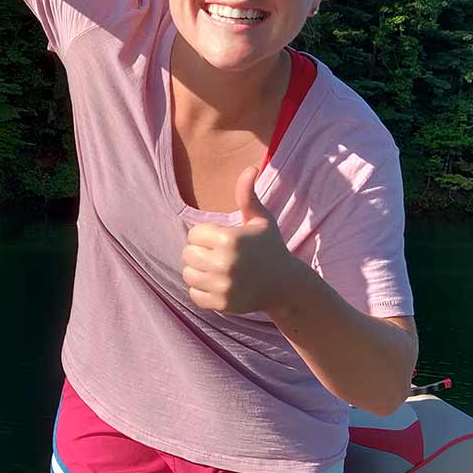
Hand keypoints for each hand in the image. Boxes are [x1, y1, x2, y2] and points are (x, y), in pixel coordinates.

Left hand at [181, 166, 294, 313]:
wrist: (286, 285)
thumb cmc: (270, 247)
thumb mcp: (261, 219)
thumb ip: (248, 194)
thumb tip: (250, 168)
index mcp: (230, 239)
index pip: (193, 234)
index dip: (205, 235)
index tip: (220, 240)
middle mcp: (224, 262)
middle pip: (187, 254)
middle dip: (199, 252)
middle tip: (216, 254)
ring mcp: (223, 285)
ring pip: (188, 274)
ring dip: (198, 271)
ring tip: (214, 268)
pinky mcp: (222, 304)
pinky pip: (194, 294)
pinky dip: (201, 290)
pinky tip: (217, 284)